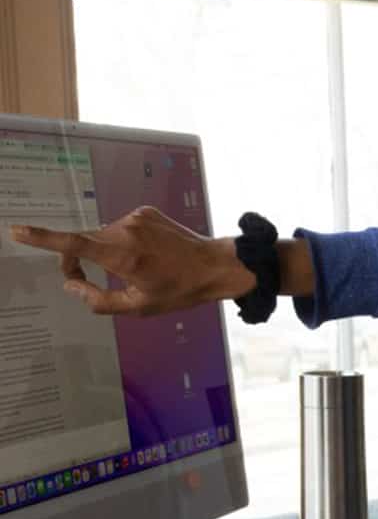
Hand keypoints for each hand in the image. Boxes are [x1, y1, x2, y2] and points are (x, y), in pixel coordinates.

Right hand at [10, 206, 251, 315]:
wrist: (216, 265)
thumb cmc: (180, 290)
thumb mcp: (140, 307)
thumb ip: (99, 300)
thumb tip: (72, 285)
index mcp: (123, 256)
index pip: (74, 244)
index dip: (43, 239)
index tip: (17, 231)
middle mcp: (125, 230)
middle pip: (84, 242)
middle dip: (76, 259)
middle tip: (83, 280)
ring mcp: (136, 217)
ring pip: (103, 236)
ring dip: (106, 252)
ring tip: (135, 269)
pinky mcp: (145, 211)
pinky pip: (122, 228)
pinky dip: (124, 241)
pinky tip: (147, 254)